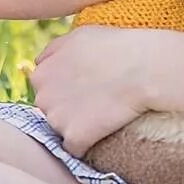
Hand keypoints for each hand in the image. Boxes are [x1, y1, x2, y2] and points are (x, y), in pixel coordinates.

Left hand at [30, 25, 156, 155]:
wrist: (144, 68)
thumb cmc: (116, 47)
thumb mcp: (78, 35)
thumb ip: (53, 50)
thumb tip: (39, 62)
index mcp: (41, 73)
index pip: (46, 89)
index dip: (67, 88)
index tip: (87, 86)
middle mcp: (42, 97)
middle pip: (51, 110)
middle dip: (69, 108)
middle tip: (97, 100)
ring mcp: (57, 119)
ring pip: (63, 129)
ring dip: (78, 126)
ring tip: (103, 114)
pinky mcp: (74, 137)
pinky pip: (76, 148)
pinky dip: (87, 144)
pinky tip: (103, 132)